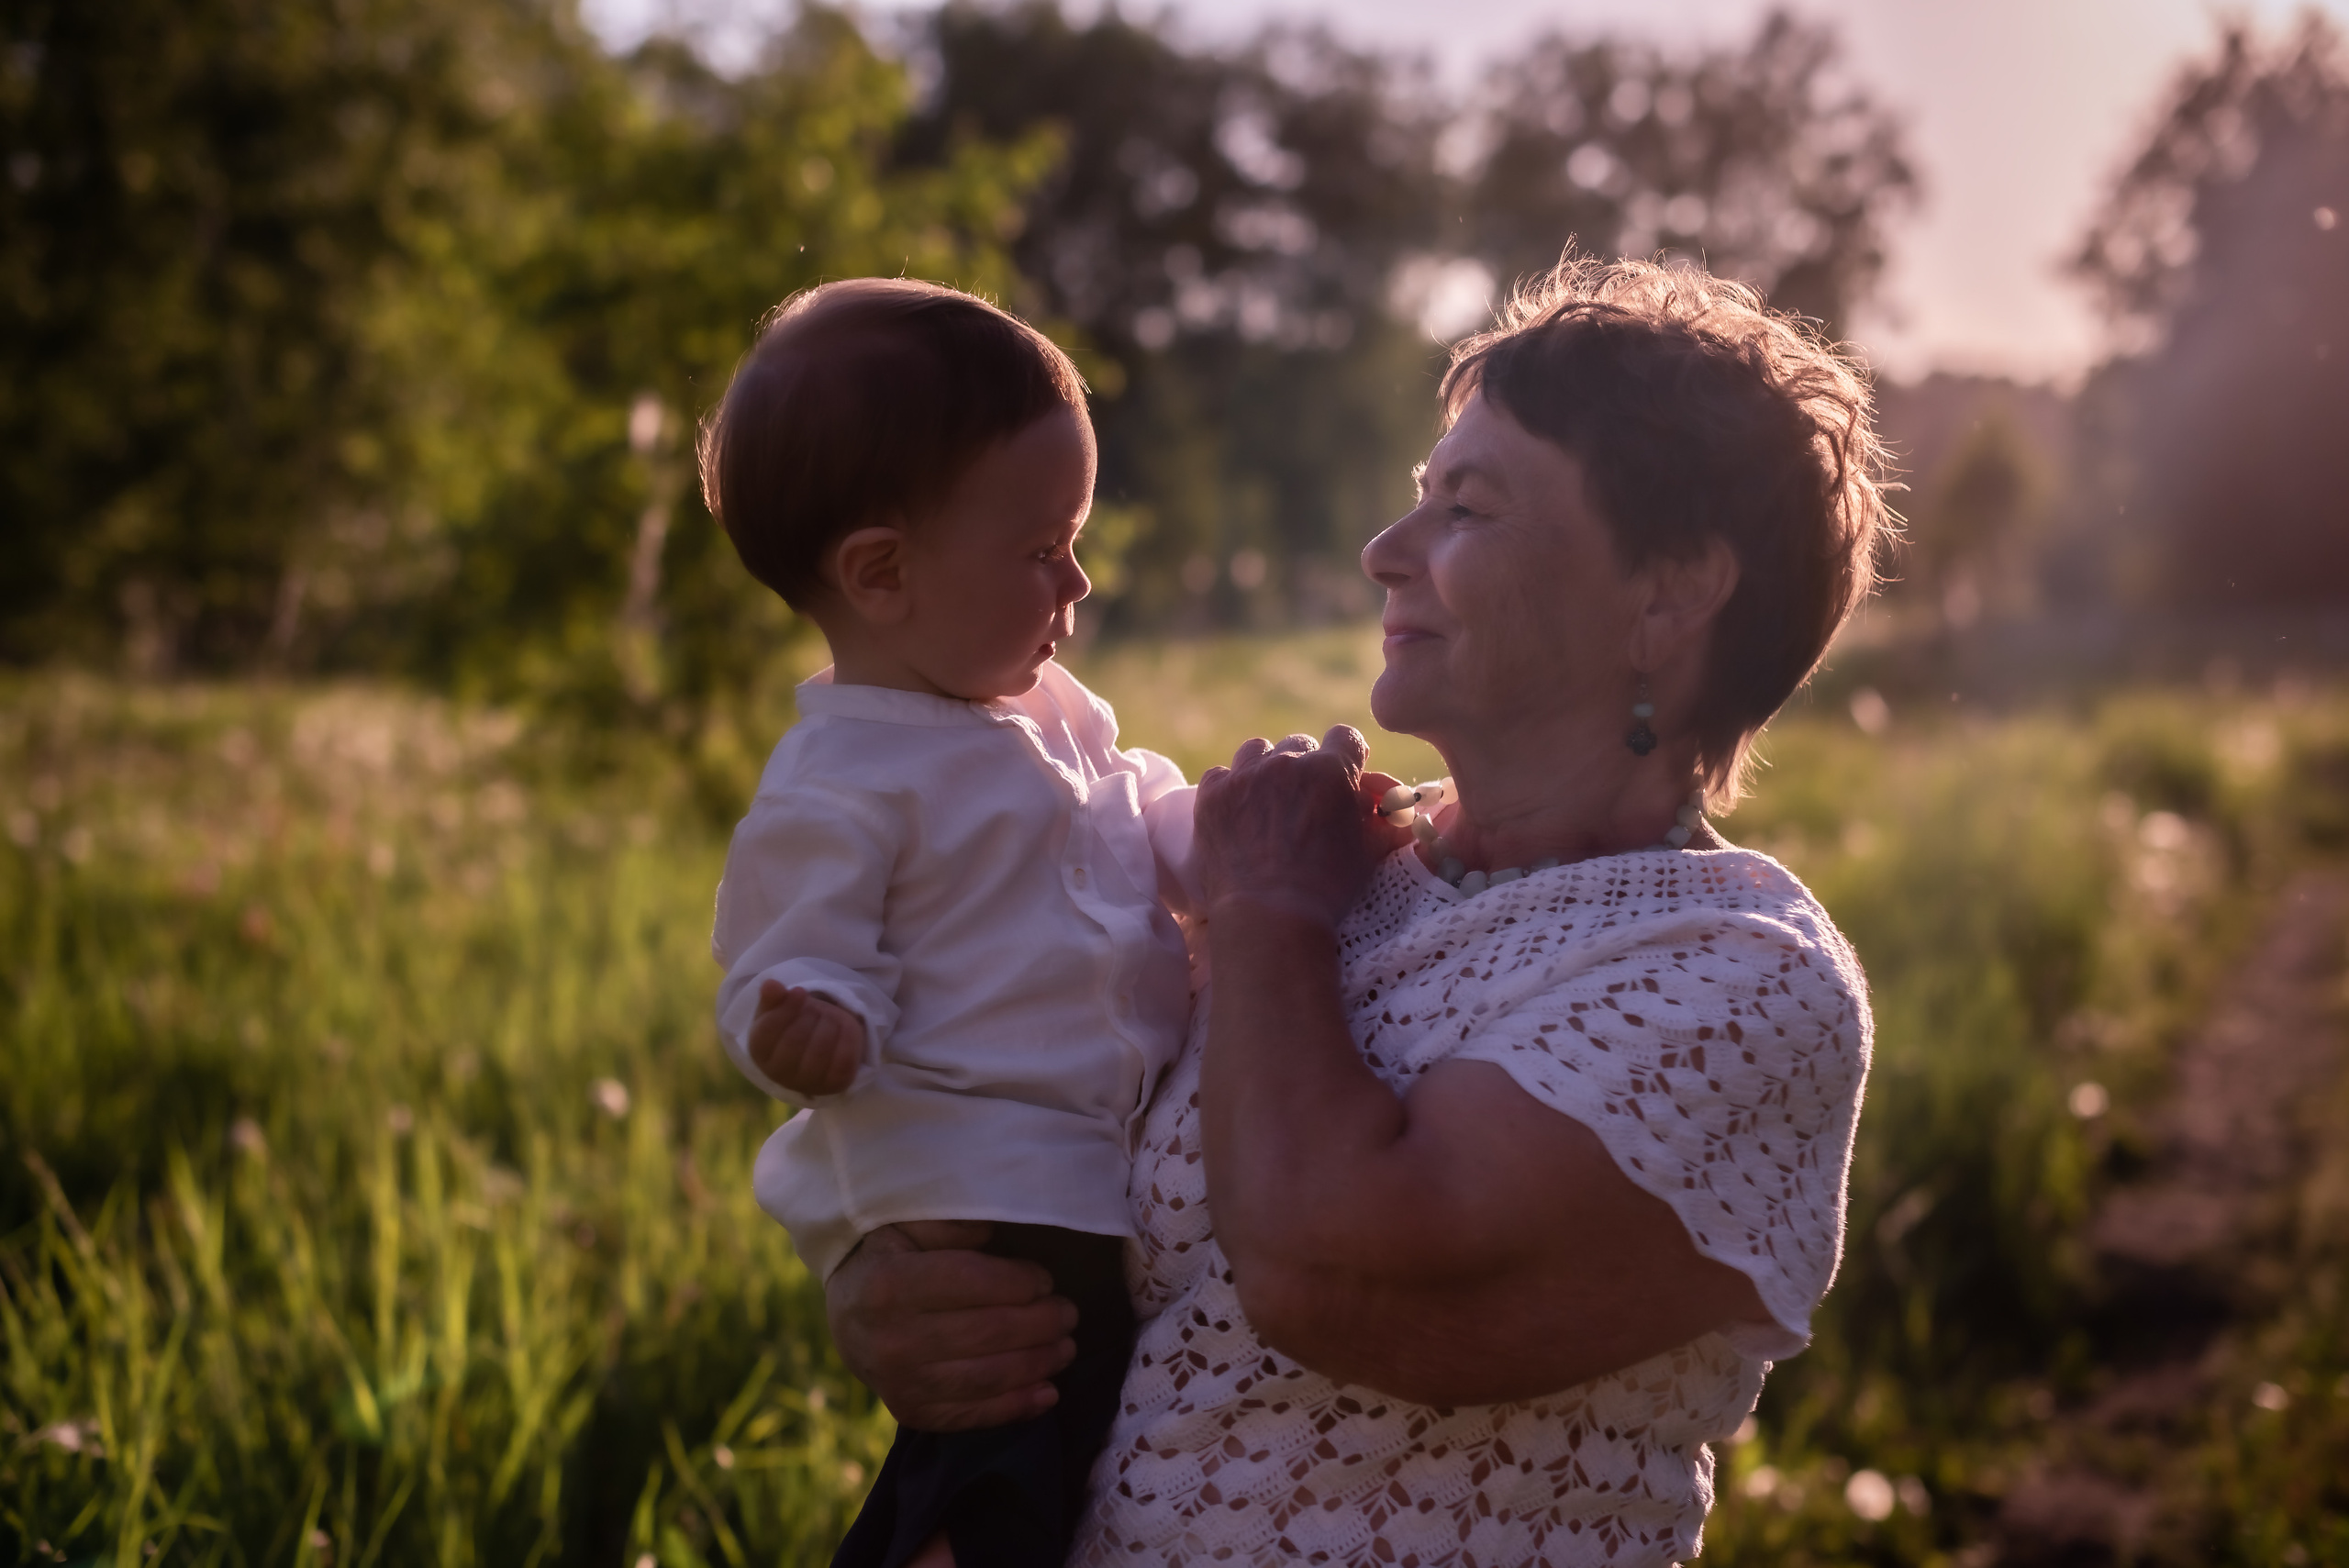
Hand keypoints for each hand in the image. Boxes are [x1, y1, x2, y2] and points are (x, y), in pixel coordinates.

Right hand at [747, 981, 863, 1095]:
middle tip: (816, 1006)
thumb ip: (773, 997)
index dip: (787, 1008)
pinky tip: (845, 1024)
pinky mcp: (835, 1084)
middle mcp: (780, 1074)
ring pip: (821, 1050)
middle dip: (810, 1014)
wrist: (813, 1050)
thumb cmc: (790, 1025)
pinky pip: (844, 1059)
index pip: (769, 1031)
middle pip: (796, 1039)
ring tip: (828, 1014)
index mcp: (760, 1052)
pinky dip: (848, 1036)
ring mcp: (808, 1083)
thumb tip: (771, 985)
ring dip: (829, 1022)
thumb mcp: (777, 1008)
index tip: (800, 991)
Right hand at [824, 1222, 1078, 1431]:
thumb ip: (954, 1224)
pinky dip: (1016, 1408)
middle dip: (1041, 1323)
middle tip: (1069, 1314)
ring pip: (987, 1378)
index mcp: (890, 1283)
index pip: (974, 1283)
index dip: (1021, 1282)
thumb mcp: (910, 1224)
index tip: (1046, 1280)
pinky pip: (972, 1416)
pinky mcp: (910, 1412)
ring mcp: (899, 1383)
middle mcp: (891, 1339)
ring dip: (1038, 1364)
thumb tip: (998, 1231)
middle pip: (989, 1333)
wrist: (846, 1310)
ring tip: (1067, 1348)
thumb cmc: (891, 1257)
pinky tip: (1048, 1394)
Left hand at [1194, 726, 1412, 925]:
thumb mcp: (1368, 852)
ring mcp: (1246, 776)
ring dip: (1265, 768)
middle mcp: (1288, 762)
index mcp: (1332, 770)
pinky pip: (1221, 774)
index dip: (1346, 756)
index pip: (1345, 737)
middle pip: (1300, 744)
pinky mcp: (1212, 794)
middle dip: (1305, 766)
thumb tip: (1399, 805)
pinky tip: (1236, 814)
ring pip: (1258, 750)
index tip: (1342, 775)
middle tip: (1304, 800)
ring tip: (1267, 801)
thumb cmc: (1326, 889)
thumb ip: (1384, 819)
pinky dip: (1230, 789)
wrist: (1268, 918)